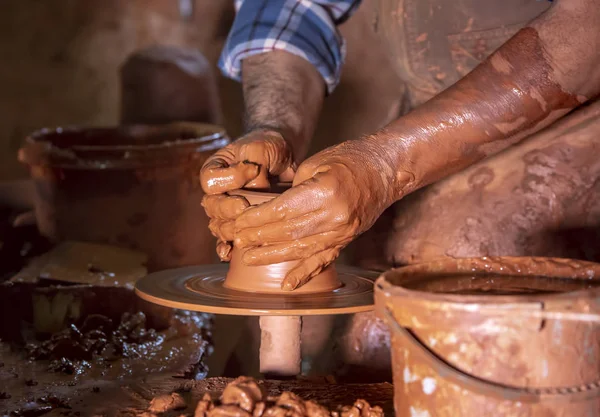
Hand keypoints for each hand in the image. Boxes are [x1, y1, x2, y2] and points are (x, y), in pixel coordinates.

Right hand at [199, 130, 295, 260]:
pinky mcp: (239, 225)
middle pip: (213, 208)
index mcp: (215, 170)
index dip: (228, 183)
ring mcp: (226, 211)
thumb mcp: (259, 148)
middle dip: (230, 212)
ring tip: (246, 230)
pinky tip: (231, 254)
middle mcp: (216, 193)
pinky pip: (225, 241)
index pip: (211, 181)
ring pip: (219, 227)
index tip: (249, 176)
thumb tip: (255, 188)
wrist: (281, 157)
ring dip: (231, 231)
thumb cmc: (267, 148)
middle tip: (247, 209)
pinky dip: (226, 249)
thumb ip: (253, 166)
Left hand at [233, 139, 401, 289]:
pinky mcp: (347, 240)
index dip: (257, 219)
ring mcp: (344, 232)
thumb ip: (292, 191)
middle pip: (289, 232)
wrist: (386, 169)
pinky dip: (304, 274)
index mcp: (325, 192)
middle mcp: (336, 217)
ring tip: (249, 258)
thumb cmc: (349, 159)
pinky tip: (287, 285)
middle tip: (238, 239)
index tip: (239, 222)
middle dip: (260, 237)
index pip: (282, 211)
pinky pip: (323, 261)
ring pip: (301, 250)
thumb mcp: (314, 164)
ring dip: (273, 256)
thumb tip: (267, 213)